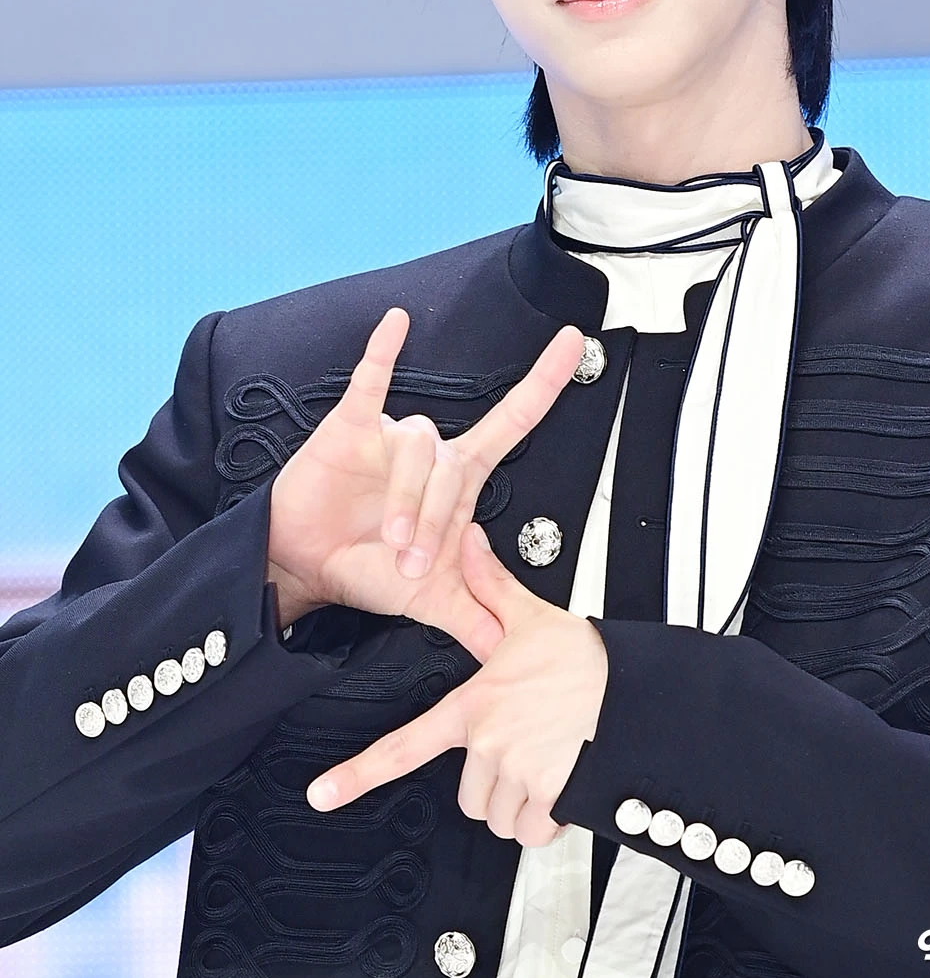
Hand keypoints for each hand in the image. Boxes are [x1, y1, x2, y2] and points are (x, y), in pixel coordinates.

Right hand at [266, 307, 584, 662]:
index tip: (575, 342)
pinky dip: (383, 353)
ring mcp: (391, 436)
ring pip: (418, 448)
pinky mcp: (351, 428)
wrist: (306, 570)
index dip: (544, 383)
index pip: (513, 421)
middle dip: (437, 520)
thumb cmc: (369, 569)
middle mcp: (432, 451)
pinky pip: (371, 382)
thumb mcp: (432, 600)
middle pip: (456, 464)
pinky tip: (396, 327)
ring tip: (390, 544)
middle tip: (414, 561)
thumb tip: (511, 650)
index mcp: (459, 479)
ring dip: (408, 500)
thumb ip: (475, 617)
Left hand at [305, 521, 608, 848]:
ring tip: (545, 763)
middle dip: (492, 783)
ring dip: (519, 803)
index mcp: (474, 704)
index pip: (403, 745)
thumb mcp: (530, 618)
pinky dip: (546, 817)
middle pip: (467, 794)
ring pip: (498, 816)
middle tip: (522, 752)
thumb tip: (468, 543)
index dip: (357, 774)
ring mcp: (516, 773)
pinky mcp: (548, 797)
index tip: (323, 794)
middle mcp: (489, 743)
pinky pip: (531, 829)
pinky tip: (562, 784)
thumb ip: (490, 586)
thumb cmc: (586, 661)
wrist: (634, 692)